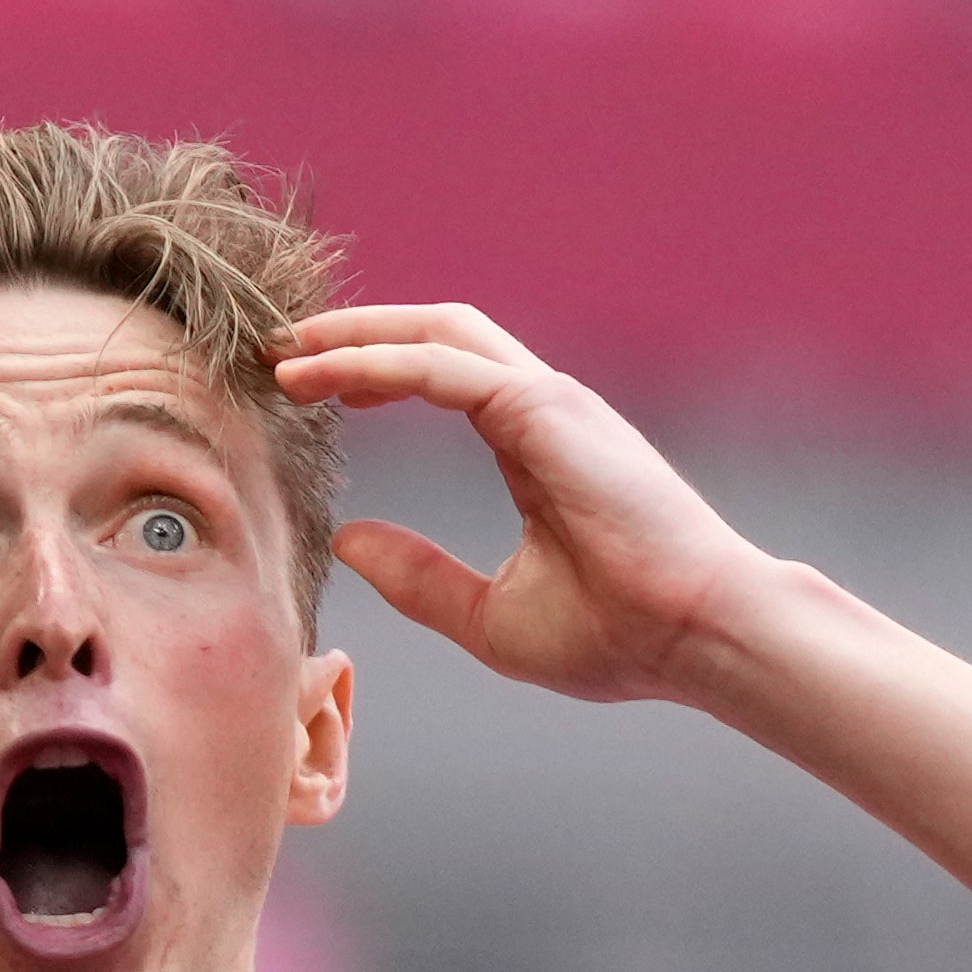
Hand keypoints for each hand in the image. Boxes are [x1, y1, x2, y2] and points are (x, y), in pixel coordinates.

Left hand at [274, 307, 768, 705]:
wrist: (694, 637)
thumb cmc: (618, 637)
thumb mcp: (489, 616)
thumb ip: (419, 577)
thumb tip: (346, 540)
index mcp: (533, 446)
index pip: (439, 377)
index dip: (369, 372)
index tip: (304, 390)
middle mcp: (542, 408)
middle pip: (434, 335)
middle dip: (353, 334)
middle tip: (278, 352)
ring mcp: (549, 401)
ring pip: (436, 334)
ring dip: (356, 336)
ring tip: (287, 353)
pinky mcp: (546, 410)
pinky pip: (443, 369)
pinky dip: (379, 363)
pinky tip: (323, 378)